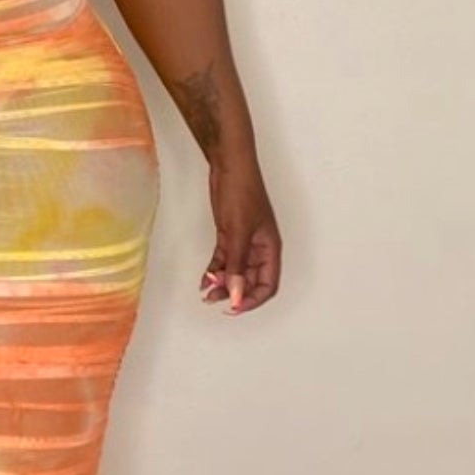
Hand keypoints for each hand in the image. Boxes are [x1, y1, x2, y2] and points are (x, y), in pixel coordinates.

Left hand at [199, 155, 281, 314]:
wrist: (229, 167)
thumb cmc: (241, 192)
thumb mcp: (238, 233)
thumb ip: (236, 266)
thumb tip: (236, 295)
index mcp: (270, 248)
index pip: (267, 285)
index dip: (252, 299)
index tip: (233, 307)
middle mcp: (259, 249)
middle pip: (250, 281)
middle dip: (233, 293)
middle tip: (213, 299)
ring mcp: (243, 242)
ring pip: (235, 272)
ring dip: (222, 283)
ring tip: (206, 291)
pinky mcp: (229, 236)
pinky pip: (223, 260)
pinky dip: (214, 270)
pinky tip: (204, 279)